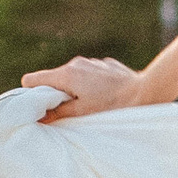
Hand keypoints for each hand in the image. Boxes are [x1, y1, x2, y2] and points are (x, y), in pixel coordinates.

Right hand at [23, 53, 142, 121]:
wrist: (146, 92)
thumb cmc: (113, 106)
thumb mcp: (82, 113)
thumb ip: (57, 113)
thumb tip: (40, 116)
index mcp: (66, 74)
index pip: (32, 79)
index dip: (33, 95)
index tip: (42, 109)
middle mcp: (76, 63)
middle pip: (52, 79)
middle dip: (55, 95)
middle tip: (68, 112)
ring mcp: (91, 62)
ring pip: (72, 77)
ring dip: (74, 91)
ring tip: (89, 106)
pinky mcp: (104, 65)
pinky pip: (88, 75)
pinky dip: (90, 86)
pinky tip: (104, 97)